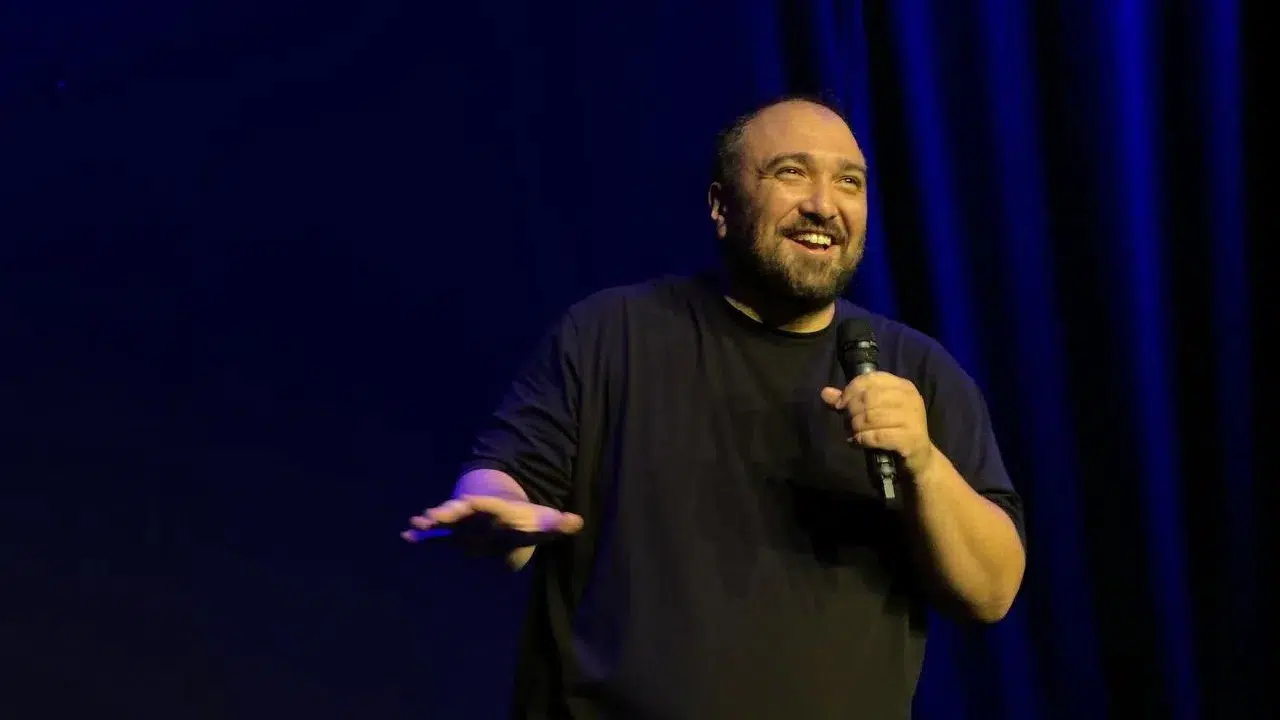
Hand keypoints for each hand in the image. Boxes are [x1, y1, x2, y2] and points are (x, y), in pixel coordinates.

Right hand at [401, 494, 583, 548]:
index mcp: (493, 507)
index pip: (483, 504)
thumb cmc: (522, 518)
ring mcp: (460, 522)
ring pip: (443, 522)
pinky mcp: (452, 532)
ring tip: (415, 525)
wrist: (500, 512)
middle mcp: (473, 512)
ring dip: (430, 524)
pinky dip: (422, 537)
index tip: (465, 501)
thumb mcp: (541, 520)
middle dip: (445, 513)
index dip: (474, 504)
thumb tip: (578, 522)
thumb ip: (558, 523)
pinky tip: (406, 537)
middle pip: (458, 511)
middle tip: (431, 514)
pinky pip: (435, 535)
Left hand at [820, 371, 937, 476]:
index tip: (841, 405)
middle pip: (869, 398)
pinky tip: (858, 442)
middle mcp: (910, 398)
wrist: (919, 457)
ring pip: (870, 417)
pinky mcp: (910, 439)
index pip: (870, 379)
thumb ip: (850, 401)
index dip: (850, 391)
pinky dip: (862, 439)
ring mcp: (912, 418)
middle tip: (847, 423)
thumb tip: (825, 392)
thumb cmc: (894, 430)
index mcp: (903, 386)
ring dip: (855, 427)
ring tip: (853, 433)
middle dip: (851, 411)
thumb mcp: (874, 412)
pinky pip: (877, 436)